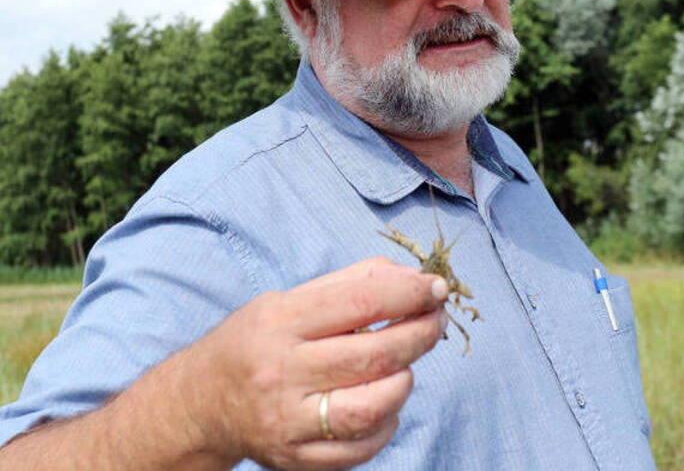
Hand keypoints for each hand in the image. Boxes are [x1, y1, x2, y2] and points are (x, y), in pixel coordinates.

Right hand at [190, 256, 448, 469]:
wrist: (202, 403)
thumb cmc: (258, 340)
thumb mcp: (291, 298)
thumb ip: (353, 283)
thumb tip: (412, 277)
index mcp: (278, 322)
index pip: (360, 302)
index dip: (408, 293)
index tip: (435, 288)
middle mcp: (279, 372)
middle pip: (373, 356)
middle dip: (419, 334)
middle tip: (436, 321)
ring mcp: (286, 422)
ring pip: (370, 407)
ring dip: (404, 381)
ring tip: (406, 364)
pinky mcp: (295, 459)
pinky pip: (360, 448)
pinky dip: (387, 423)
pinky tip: (386, 401)